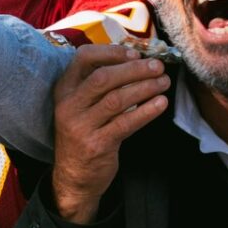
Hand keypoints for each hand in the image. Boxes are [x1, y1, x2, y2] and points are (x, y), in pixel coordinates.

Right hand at [50, 45, 169, 222]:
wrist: (75, 176)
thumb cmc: (84, 133)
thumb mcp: (81, 106)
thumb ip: (99, 85)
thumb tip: (137, 60)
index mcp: (64, 90)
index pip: (83, 58)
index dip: (111, 52)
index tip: (135, 53)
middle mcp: (68, 105)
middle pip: (103, 78)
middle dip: (134, 69)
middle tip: (158, 67)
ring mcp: (81, 126)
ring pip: (116, 99)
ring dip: (145, 88)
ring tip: (164, 83)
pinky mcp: (97, 144)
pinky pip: (126, 123)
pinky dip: (146, 111)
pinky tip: (161, 104)